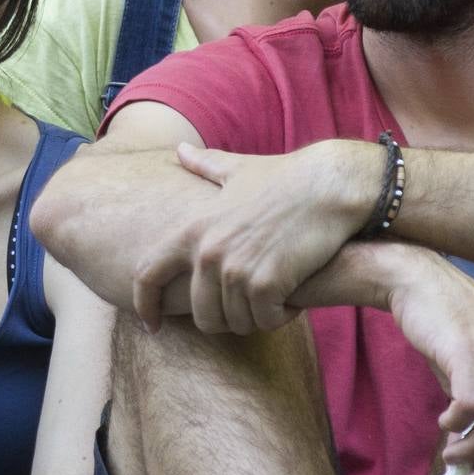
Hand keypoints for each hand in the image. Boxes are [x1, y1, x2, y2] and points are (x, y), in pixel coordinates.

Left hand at [131, 141, 374, 335]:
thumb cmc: (286, 177)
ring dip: (257, 317)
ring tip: (275, 296)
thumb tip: (179, 149)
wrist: (330, 185)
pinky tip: (292, 298)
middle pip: (201, 315)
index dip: (144, 304)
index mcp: (194, 229)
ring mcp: (236, 269)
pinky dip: (279, 315)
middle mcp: (209, 252)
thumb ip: (205, 165)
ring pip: (236, 322)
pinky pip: (265, 320)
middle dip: (224, 321)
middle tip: (249, 308)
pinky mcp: (267, 283)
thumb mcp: (238, 169)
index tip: (151, 325)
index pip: (147, 274)